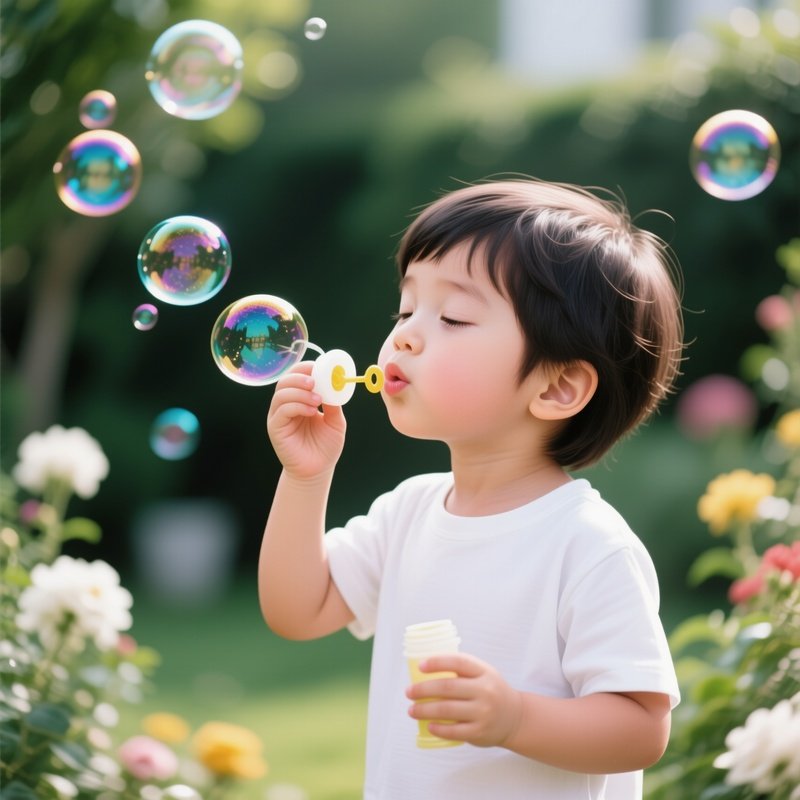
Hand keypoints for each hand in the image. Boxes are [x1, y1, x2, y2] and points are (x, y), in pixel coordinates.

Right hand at [267, 362, 346, 478]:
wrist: (318, 469)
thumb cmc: (326, 446)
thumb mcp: (335, 421)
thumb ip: (334, 403)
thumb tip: (335, 384)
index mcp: (300, 399)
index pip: (297, 376)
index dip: (307, 368)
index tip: (321, 366)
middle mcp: (287, 404)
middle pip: (285, 381)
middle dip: (300, 377)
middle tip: (316, 381)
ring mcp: (279, 416)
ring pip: (281, 394)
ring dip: (300, 392)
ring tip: (318, 400)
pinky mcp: (275, 427)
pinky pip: (282, 410)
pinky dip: (297, 406)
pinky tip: (311, 411)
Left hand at [406, 653, 522, 747]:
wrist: (515, 717)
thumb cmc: (491, 691)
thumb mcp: (483, 673)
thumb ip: (462, 669)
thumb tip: (426, 666)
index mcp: (484, 672)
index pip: (458, 662)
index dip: (437, 662)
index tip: (420, 666)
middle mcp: (485, 691)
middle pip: (448, 687)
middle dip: (423, 689)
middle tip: (409, 692)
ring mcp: (483, 713)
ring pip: (447, 710)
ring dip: (424, 710)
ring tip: (412, 709)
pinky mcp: (480, 732)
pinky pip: (454, 731)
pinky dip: (438, 728)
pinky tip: (428, 725)